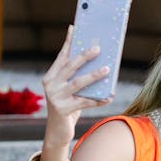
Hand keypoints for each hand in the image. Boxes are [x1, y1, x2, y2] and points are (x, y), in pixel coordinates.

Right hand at [41, 27, 112, 146]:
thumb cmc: (67, 106)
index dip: (68, 42)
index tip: (75, 28)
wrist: (57, 131)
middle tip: (98, 48)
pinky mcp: (64, 110)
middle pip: (70, 67)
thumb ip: (75, 76)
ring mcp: (56, 98)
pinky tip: (110, 96)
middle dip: (84, 56)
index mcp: (50, 77)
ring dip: (94, 75)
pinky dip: (99, 99)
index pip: (61, 56)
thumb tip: (96, 60)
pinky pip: (86, 102)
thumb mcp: (68, 89)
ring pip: (78, 83)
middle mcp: (51, 85)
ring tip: (107, 69)